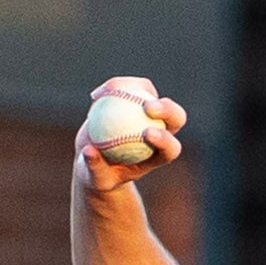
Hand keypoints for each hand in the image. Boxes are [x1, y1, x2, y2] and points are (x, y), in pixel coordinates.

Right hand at [75, 77, 186, 194]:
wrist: (96, 158)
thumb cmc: (100, 176)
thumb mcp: (96, 178)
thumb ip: (94, 167)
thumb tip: (89, 151)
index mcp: (160, 155)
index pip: (171, 148)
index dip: (165, 140)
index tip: (147, 134)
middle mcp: (161, 130)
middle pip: (176, 117)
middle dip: (168, 110)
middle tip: (147, 107)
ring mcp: (149, 112)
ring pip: (149, 92)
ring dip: (133, 86)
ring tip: (111, 91)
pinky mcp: (134, 97)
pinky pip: (127, 86)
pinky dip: (112, 87)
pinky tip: (95, 96)